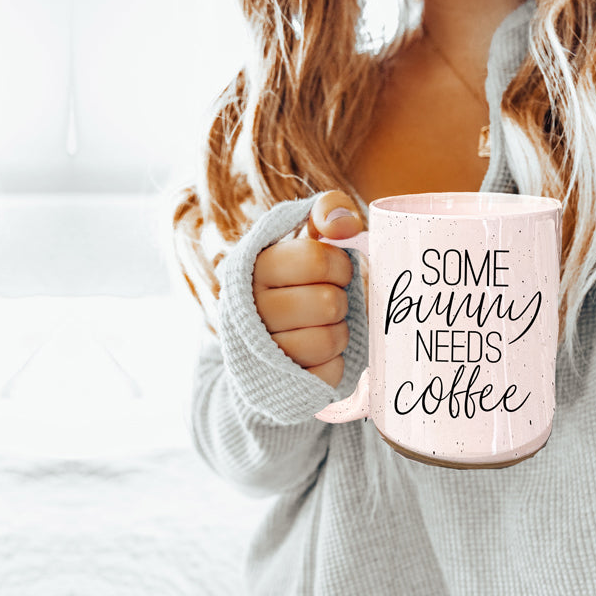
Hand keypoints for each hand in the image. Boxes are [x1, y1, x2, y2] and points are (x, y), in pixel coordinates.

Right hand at [252, 191, 363, 386]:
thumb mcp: (311, 236)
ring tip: (324, 325)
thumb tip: (344, 225)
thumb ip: (329, 211)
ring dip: (339, 332)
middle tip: (329, 302)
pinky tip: (319, 354)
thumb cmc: (304, 280)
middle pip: (327, 303)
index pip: (315, 258)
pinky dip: (335, 362)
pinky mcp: (280, 383)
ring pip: (328, 340)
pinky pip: (329, 372)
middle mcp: (251, 307)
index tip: (336, 271)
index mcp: (256, 265)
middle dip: (340, 301)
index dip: (340, 265)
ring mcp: (262, 350)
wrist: (275, 340)